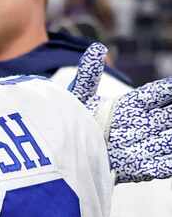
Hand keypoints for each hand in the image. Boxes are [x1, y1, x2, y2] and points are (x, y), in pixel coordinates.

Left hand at [70, 42, 171, 182]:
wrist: (56, 153)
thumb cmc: (66, 122)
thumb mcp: (77, 98)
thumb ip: (88, 76)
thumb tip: (97, 48)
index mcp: (128, 106)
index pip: (155, 94)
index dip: (167, 90)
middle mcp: (137, 125)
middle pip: (167, 116)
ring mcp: (136, 147)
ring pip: (165, 140)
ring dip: (170, 138)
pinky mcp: (131, 168)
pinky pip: (154, 166)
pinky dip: (165, 164)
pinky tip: (171, 163)